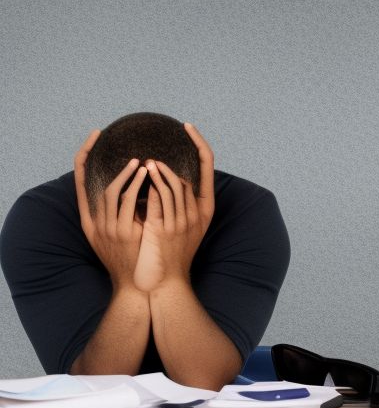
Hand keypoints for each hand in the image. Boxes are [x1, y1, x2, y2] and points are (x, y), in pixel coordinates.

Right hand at [74, 131, 147, 288]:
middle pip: (92, 183)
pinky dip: (135, 187)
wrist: (136, 287)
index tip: (93, 137)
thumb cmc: (129, 260)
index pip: (79, 182)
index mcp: (90, 220)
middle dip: (102, 159)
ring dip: (125, 174)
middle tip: (116, 143)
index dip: (84, 157)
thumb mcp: (114, 237)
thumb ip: (116, 213)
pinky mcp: (123, 233)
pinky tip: (146, 176)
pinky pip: (127, 204)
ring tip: (139, 162)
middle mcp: (95, 222)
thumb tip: (127, 189)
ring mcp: (108, 228)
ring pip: (111, 192)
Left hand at [133, 124, 214, 291]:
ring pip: (171, 184)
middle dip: (168, 162)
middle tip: (152, 153)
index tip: (189, 126)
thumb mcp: (188, 227)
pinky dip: (150, 186)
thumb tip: (175, 179)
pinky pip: (158, 199)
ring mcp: (183, 220)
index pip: (209, 165)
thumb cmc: (175, 253)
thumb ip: (184, 203)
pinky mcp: (166, 228)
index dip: (200, 142)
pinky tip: (140, 178)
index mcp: (206, 207)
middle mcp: (197, 212)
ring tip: (145, 163)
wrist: (168, 281)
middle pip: (184, 176)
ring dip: (157, 171)